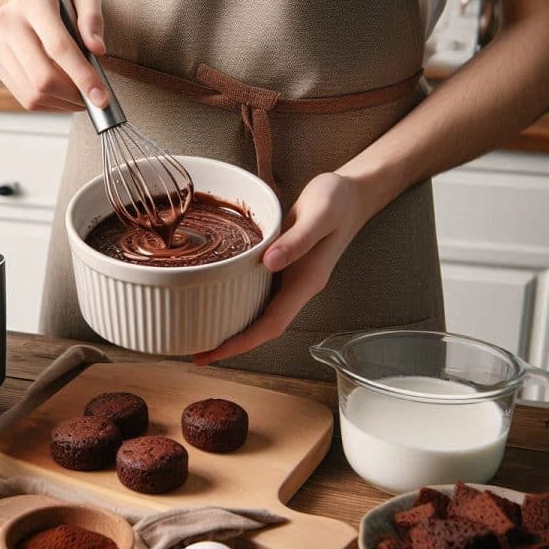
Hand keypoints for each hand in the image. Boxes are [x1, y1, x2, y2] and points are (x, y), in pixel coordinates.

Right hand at [0, 0, 108, 110]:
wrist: (27, 0)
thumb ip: (93, 18)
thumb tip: (97, 49)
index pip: (58, 47)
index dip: (82, 76)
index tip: (101, 97)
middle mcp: (8, 21)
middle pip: (43, 77)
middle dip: (74, 95)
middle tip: (95, 100)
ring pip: (34, 93)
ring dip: (64, 102)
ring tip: (82, 95)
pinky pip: (26, 98)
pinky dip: (51, 103)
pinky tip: (65, 94)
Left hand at [193, 172, 372, 365]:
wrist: (352, 194)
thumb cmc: (336, 201)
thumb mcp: (319, 215)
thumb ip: (297, 240)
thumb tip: (269, 263)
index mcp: (306, 282)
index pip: (272, 324)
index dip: (243, 342)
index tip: (215, 353)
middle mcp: (298, 287)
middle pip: (263, 328)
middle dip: (232, 344)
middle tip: (197, 354)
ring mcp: (292, 279)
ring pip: (260, 313)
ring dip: (234, 328)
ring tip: (201, 334)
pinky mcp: (285, 267)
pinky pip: (259, 293)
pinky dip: (238, 302)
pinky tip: (219, 299)